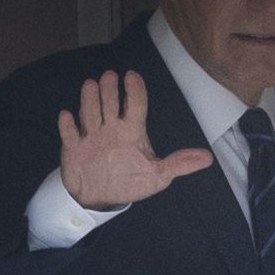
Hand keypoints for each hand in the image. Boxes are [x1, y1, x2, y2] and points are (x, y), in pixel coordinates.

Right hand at [54, 69, 210, 211]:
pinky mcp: (73, 149)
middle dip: (110, 91)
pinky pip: (69, 135)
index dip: (135, 91)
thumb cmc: (128, 181)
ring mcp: (91, 137)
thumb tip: (208, 159)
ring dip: (90, 100)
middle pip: (110, 104)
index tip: (132, 77)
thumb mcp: (157, 176)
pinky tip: (67, 117)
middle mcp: (111, 128)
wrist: (98, 198)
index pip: (135, 105)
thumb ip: (179, 164)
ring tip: (91, 85)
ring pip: (90, 113)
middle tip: (109, 76)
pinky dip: (67, 126)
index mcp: (132, 131)